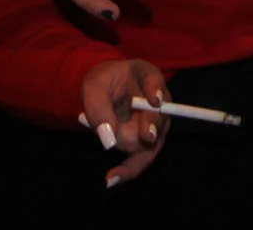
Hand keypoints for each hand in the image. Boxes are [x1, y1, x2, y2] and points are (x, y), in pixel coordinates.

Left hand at [78, 59, 171, 188]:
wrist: (106, 92)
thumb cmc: (102, 84)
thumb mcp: (93, 88)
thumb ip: (98, 109)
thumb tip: (109, 141)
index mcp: (146, 75)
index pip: (154, 81)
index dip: (156, 90)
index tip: (154, 100)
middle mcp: (159, 100)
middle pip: (154, 118)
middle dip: (139, 130)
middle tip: (127, 135)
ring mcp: (158, 122)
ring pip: (147, 142)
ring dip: (123, 144)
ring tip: (105, 152)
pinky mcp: (151, 141)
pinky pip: (143, 158)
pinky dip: (128, 169)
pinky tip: (112, 178)